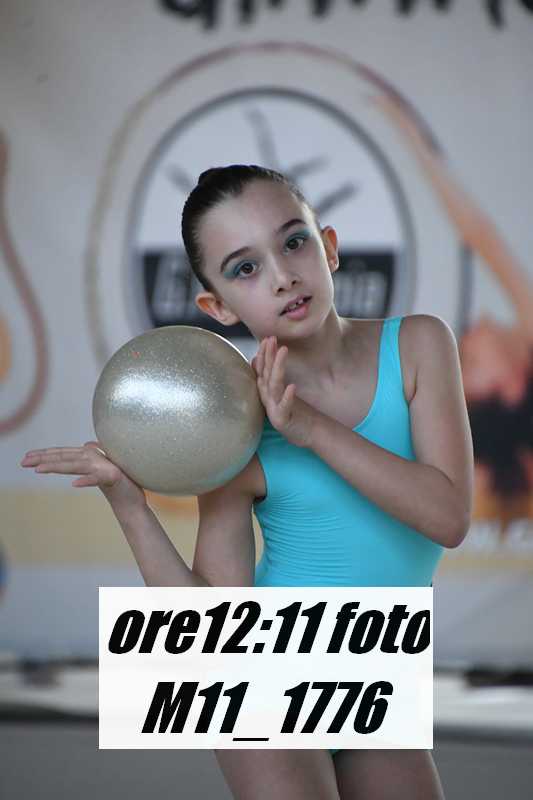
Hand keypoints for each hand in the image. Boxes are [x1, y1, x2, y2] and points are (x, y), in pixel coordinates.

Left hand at [20, 441, 146, 508]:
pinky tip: (74, 485)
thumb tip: (87, 445)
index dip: (45, 454)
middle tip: (24, 462)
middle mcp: (96, 459)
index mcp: (91, 457)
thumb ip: (95, 456)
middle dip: (44, 459)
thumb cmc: (119, 486)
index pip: (64, 454)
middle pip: (66, 458)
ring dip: (58, 467)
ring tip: (39, 470)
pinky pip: (97, 479)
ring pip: (76, 465)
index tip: (26, 457)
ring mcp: (104, 467)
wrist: (133, 503)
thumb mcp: (103, 471)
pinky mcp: (114, 477)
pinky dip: (87, 481)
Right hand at [252, 336, 314, 447]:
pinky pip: (284, 407)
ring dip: (278, 368)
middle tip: (271, 339)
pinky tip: (291, 386)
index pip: (263, 369)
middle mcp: (267, 398)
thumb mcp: (278, 392)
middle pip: (266, 374)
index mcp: (266, 390)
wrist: (306, 433)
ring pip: (274, 386)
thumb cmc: (293, 412)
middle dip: (268, 355)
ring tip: (283, 351)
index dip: (264, 353)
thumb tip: (256, 359)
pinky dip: (287, 397)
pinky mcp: (282, 420)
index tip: (267, 338)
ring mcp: (274, 409)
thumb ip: (268, 376)